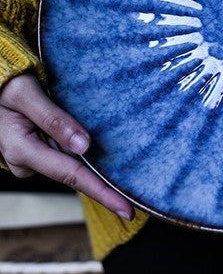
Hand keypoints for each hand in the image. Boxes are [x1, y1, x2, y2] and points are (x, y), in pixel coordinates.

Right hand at [0, 73, 134, 219]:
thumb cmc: (6, 87)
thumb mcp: (27, 96)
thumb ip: (54, 119)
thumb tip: (84, 146)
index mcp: (23, 150)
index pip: (71, 175)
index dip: (102, 193)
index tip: (126, 208)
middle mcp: (28, 162)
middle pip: (76, 174)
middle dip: (106, 185)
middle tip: (137, 198)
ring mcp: (34, 158)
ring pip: (74, 164)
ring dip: (98, 167)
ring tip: (126, 172)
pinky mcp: (40, 151)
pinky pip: (69, 155)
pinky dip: (87, 155)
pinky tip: (105, 155)